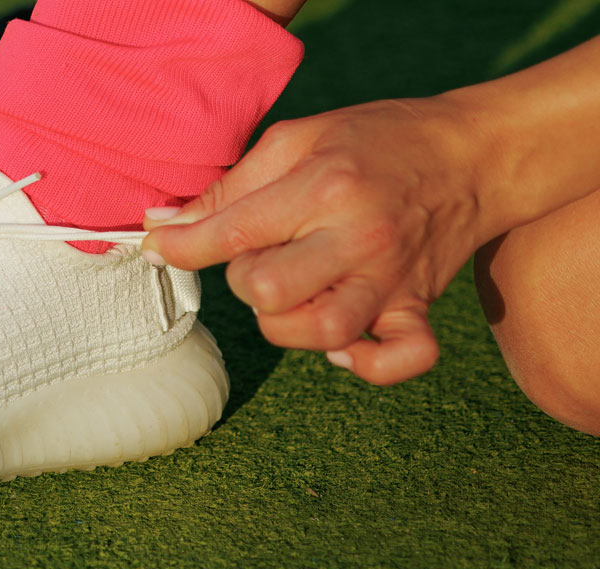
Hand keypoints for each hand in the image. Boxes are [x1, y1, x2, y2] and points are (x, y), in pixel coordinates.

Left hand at [141, 97, 499, 384]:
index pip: (231, 235)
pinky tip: (338, 343)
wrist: (474, 153)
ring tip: (292, 294)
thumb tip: (162, 225)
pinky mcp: (419, 306)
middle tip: (259, 256)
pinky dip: (365, 364)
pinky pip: (401, 359)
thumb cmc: (375, 141)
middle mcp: (359, 240)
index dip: (179, 247)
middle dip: (244, 280)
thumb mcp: (297, 139)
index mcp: (324, 190)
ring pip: (320, 332)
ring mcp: (392, 279)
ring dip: (286, 323)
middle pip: (268, 293)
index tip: (159, 247)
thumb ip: (229, 187)